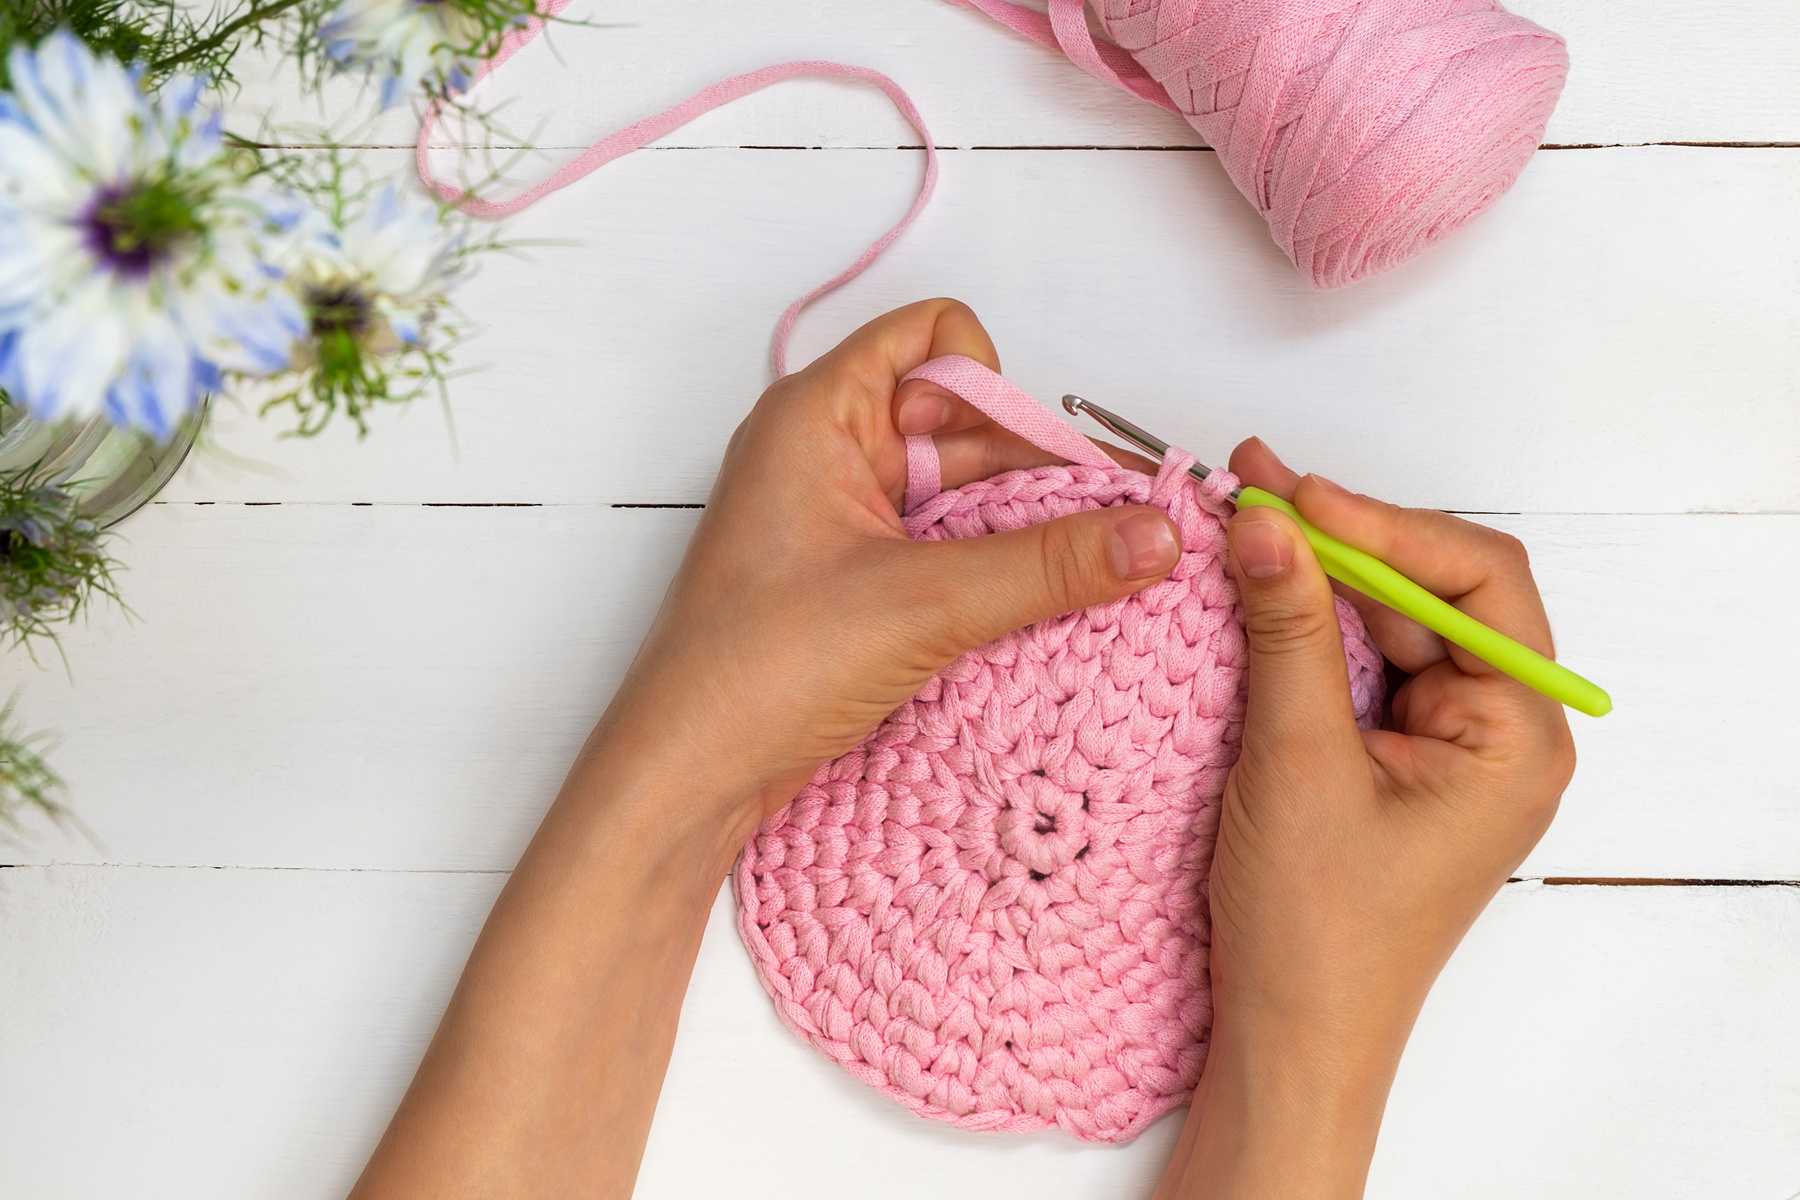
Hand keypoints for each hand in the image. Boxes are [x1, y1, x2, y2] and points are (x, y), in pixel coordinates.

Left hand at [599, 297, 1177, 849]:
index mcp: (818, 415)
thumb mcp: (922, 603)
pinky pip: (943, 547)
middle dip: (1038, 468)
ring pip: (960, 492)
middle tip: (1124, 523)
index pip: (932, 338)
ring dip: (1025, 526)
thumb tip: (1155, 534)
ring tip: (1104, 570)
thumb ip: (1049, 564)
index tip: (1038, 462)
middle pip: (963, 421)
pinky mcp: (854, 580)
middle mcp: (827, 452)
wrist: (687, 776)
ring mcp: (840, 519)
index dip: (995, 384)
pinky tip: (1047, 606)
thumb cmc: (756, 668)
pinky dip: (994, 568)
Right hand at [1155, 439, 1575, 1198]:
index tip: (1295, 498)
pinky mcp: (1396, 757)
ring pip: (1390, 621)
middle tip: (1252, 488)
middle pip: (1434, 591)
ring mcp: (1446, 744)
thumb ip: (1287, 632)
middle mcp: (1498, 732)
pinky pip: (1360, 664)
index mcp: (1516, 737)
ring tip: (1241, 519)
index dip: (1386, 525)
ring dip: (1318, 573)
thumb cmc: (1318, 933)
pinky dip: (1307, 623)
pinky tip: (1254, 586)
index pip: (1477, 583)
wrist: (1290, 1038)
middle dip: (1343, 537)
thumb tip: (1263, 523)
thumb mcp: (1297, 763)